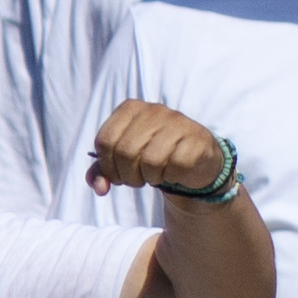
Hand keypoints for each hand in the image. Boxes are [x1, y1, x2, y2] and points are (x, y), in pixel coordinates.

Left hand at [84, 101, 235, 203]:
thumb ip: (102, 171)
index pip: (104, 141)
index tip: (118, 174)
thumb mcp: (122, 159)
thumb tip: (99, 188)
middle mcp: (154, 110)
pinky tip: (174, 172)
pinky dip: (171, 177)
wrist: (194, 159)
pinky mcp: (197, 140)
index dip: (107, 166)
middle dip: (128, 176)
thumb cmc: (152, 155)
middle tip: (138, 179)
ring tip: (155, 175)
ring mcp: (178, 122)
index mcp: (130, 108)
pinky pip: (176, 166)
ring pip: (150, 160)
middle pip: (125, 152)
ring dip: (150, 177)